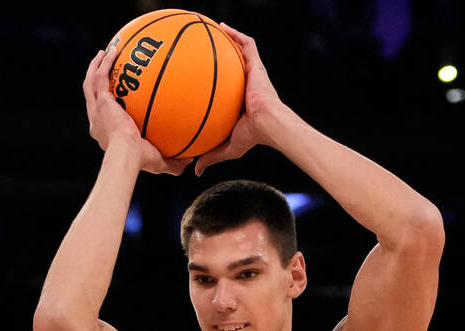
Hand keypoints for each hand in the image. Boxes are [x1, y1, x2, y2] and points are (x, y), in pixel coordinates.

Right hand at [83, 47, 190, 175]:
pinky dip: (105, 63)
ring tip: (104, 53)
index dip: (107, 105)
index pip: (104, 117)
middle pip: (93, 96)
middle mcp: (98, 121)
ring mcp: (97, 111)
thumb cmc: (139, 161)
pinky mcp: (101, 102)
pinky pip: (100, 77)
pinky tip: (114, 50)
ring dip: (96, 67)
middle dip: (97, 82)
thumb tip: (191, 161)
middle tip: (104, 68)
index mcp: (106, 133)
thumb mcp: (159, 162)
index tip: (114, 97)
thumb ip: (173, 162)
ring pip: (90, 84)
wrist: (126, 155)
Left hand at [194, 23, 287, 176]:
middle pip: (231, 66)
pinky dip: (236, 34)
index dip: (215, 82)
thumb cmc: (252, 136)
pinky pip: (247, 45)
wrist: (269, 124)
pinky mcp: (257, 66)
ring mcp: (252, 74)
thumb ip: (210, 156)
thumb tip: (195, 171)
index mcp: (238, 101)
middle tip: (202, 49)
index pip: (226, 88)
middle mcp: (245, 85)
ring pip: (239, 51)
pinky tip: (222, 26)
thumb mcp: (227, 147)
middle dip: (220, 55)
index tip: (199, 78)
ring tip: (212, 28)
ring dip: (228, 38)